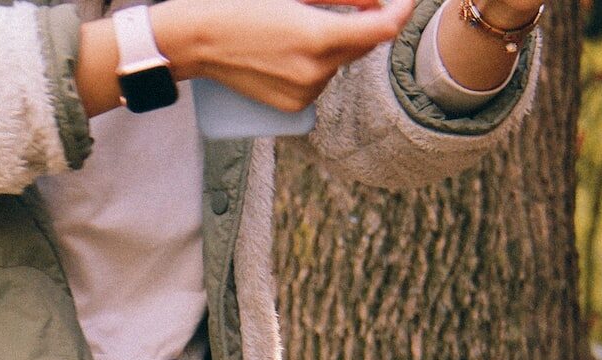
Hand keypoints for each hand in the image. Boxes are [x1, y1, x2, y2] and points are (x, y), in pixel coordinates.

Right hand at [154, 0, 418, 112]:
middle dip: (365, 24)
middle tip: (344, 5)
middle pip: (364, 46)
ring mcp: (304, 93)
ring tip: (298, 28)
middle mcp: (315, 71)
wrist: (197, 39)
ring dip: (336, 44)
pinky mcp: (294, 107)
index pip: (383, 30)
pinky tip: (289, 53)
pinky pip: (322, 81)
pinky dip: (317, 65)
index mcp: (317, 36)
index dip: (401, 11)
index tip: (405, 0)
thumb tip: (378, 3)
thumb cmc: (241, 4)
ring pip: (341, 64)